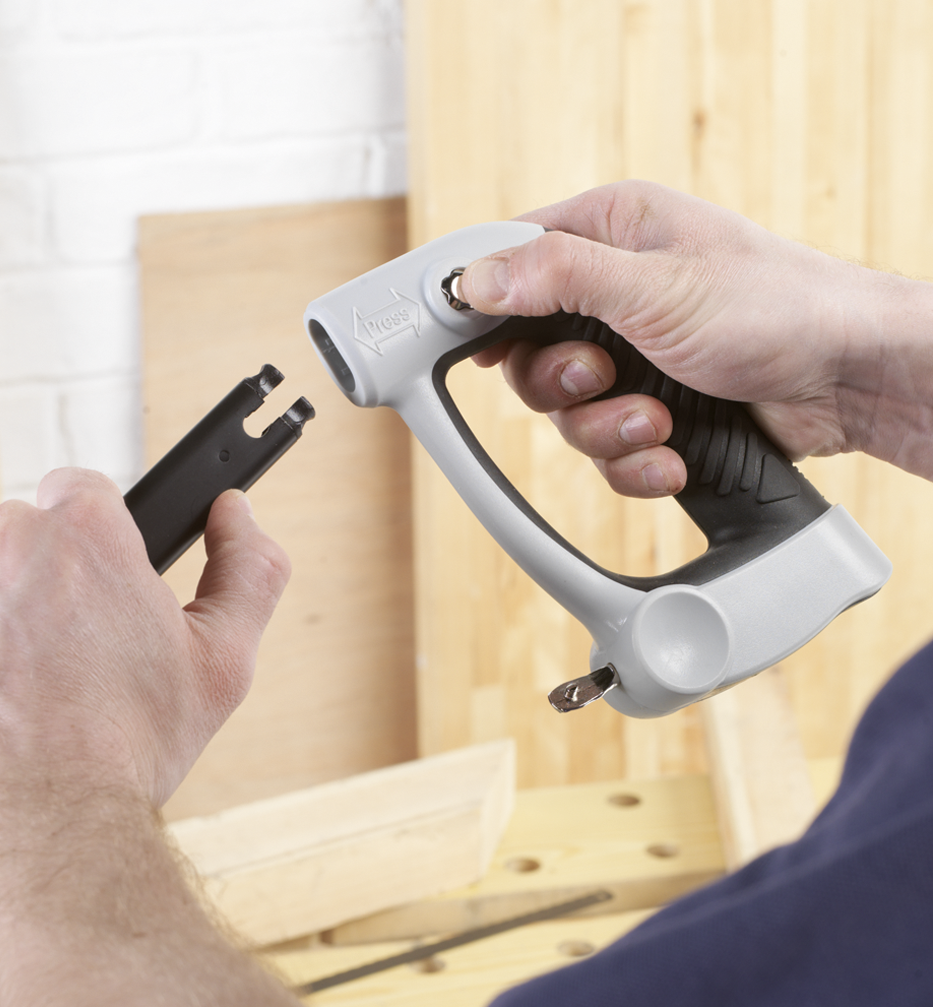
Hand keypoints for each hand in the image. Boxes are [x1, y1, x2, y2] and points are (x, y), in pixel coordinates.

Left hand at [0, 471, 289, 872]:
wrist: (42, 822)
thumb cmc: (133, 746)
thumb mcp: (223, 660)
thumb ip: (247, 568)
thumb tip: (235, 509)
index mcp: (84, 532)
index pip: (79, 492)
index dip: (92, 542)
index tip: (96, 590)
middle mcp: (3, 542)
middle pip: (22, 541)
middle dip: (43, 586)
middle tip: (69, 659)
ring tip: (21, 695)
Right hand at [460, 181, 932, 494]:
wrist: (849, 378)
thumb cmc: (776, 306)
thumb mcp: (654, 285)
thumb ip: (557, 278)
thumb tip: (475, 279)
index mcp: (608, 236)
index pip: (510, 262)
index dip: (481, 306)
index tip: (464, 345)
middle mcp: (612, 294)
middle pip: (527, 356)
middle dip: (564, 386)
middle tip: (603, 376)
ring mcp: (632, 356)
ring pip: (566, 413)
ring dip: (608, 429)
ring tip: (660, 420)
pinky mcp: (653, 408)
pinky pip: (606, 451)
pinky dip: (635, 462)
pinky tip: (673, 452)